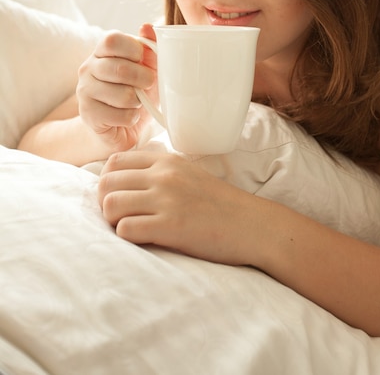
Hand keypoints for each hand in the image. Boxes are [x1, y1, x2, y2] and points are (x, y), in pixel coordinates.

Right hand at [77, 24, 157, 152]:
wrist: (120, 125)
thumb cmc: (136, 91)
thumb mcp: (148, 67)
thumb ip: (150, 47)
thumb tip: (147, 26)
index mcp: (101, 51)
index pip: (112, 40)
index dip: (134, 50)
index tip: (142, 60)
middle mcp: (88, 68)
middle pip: (120, 69)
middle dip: (144, 79)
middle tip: (148, 84)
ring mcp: (84, 91)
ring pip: (123, 95)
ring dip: (138, 101)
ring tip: (135, 102)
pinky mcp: (88, 114)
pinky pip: (121, 115)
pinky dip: (132, 117)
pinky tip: (127, 116)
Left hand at [98, 150, 260, 265]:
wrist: (252, 225)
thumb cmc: (220, 204)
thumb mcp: (190, 175)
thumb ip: (161, 173)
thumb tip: (125, 182)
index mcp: (167, 161)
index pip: (115, 161)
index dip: (109, 182)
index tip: (120, 197)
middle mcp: (163, 175)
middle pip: (106, 182)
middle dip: (105, 202)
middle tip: (120, 217)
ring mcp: (166, 200)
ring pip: (110, 205)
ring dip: (113, 221)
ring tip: (130, 228)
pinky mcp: (170, 226)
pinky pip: (125, 229)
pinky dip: (127, 237)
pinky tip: (143, 239)